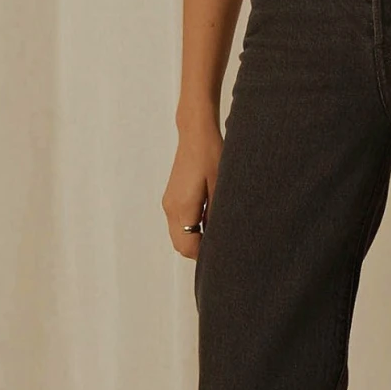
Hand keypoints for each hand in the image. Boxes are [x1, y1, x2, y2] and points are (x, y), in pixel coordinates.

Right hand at [163, 121, 222, 258]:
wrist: (195, 134)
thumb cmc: (211, 156)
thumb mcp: (221, 187)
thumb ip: (217, 215)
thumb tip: (221, 238)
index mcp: (183, 207)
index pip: (188, 246)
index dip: (204, 255)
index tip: (221, 252)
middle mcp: (171, 208)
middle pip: (180, 245)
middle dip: (198, 250)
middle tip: (221, 245)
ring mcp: (169, 203)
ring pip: (178, 235)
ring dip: (194, 239)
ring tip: (216, 231)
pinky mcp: (171, 197)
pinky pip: (178, 223)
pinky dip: (191, 228)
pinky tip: (208, 218)